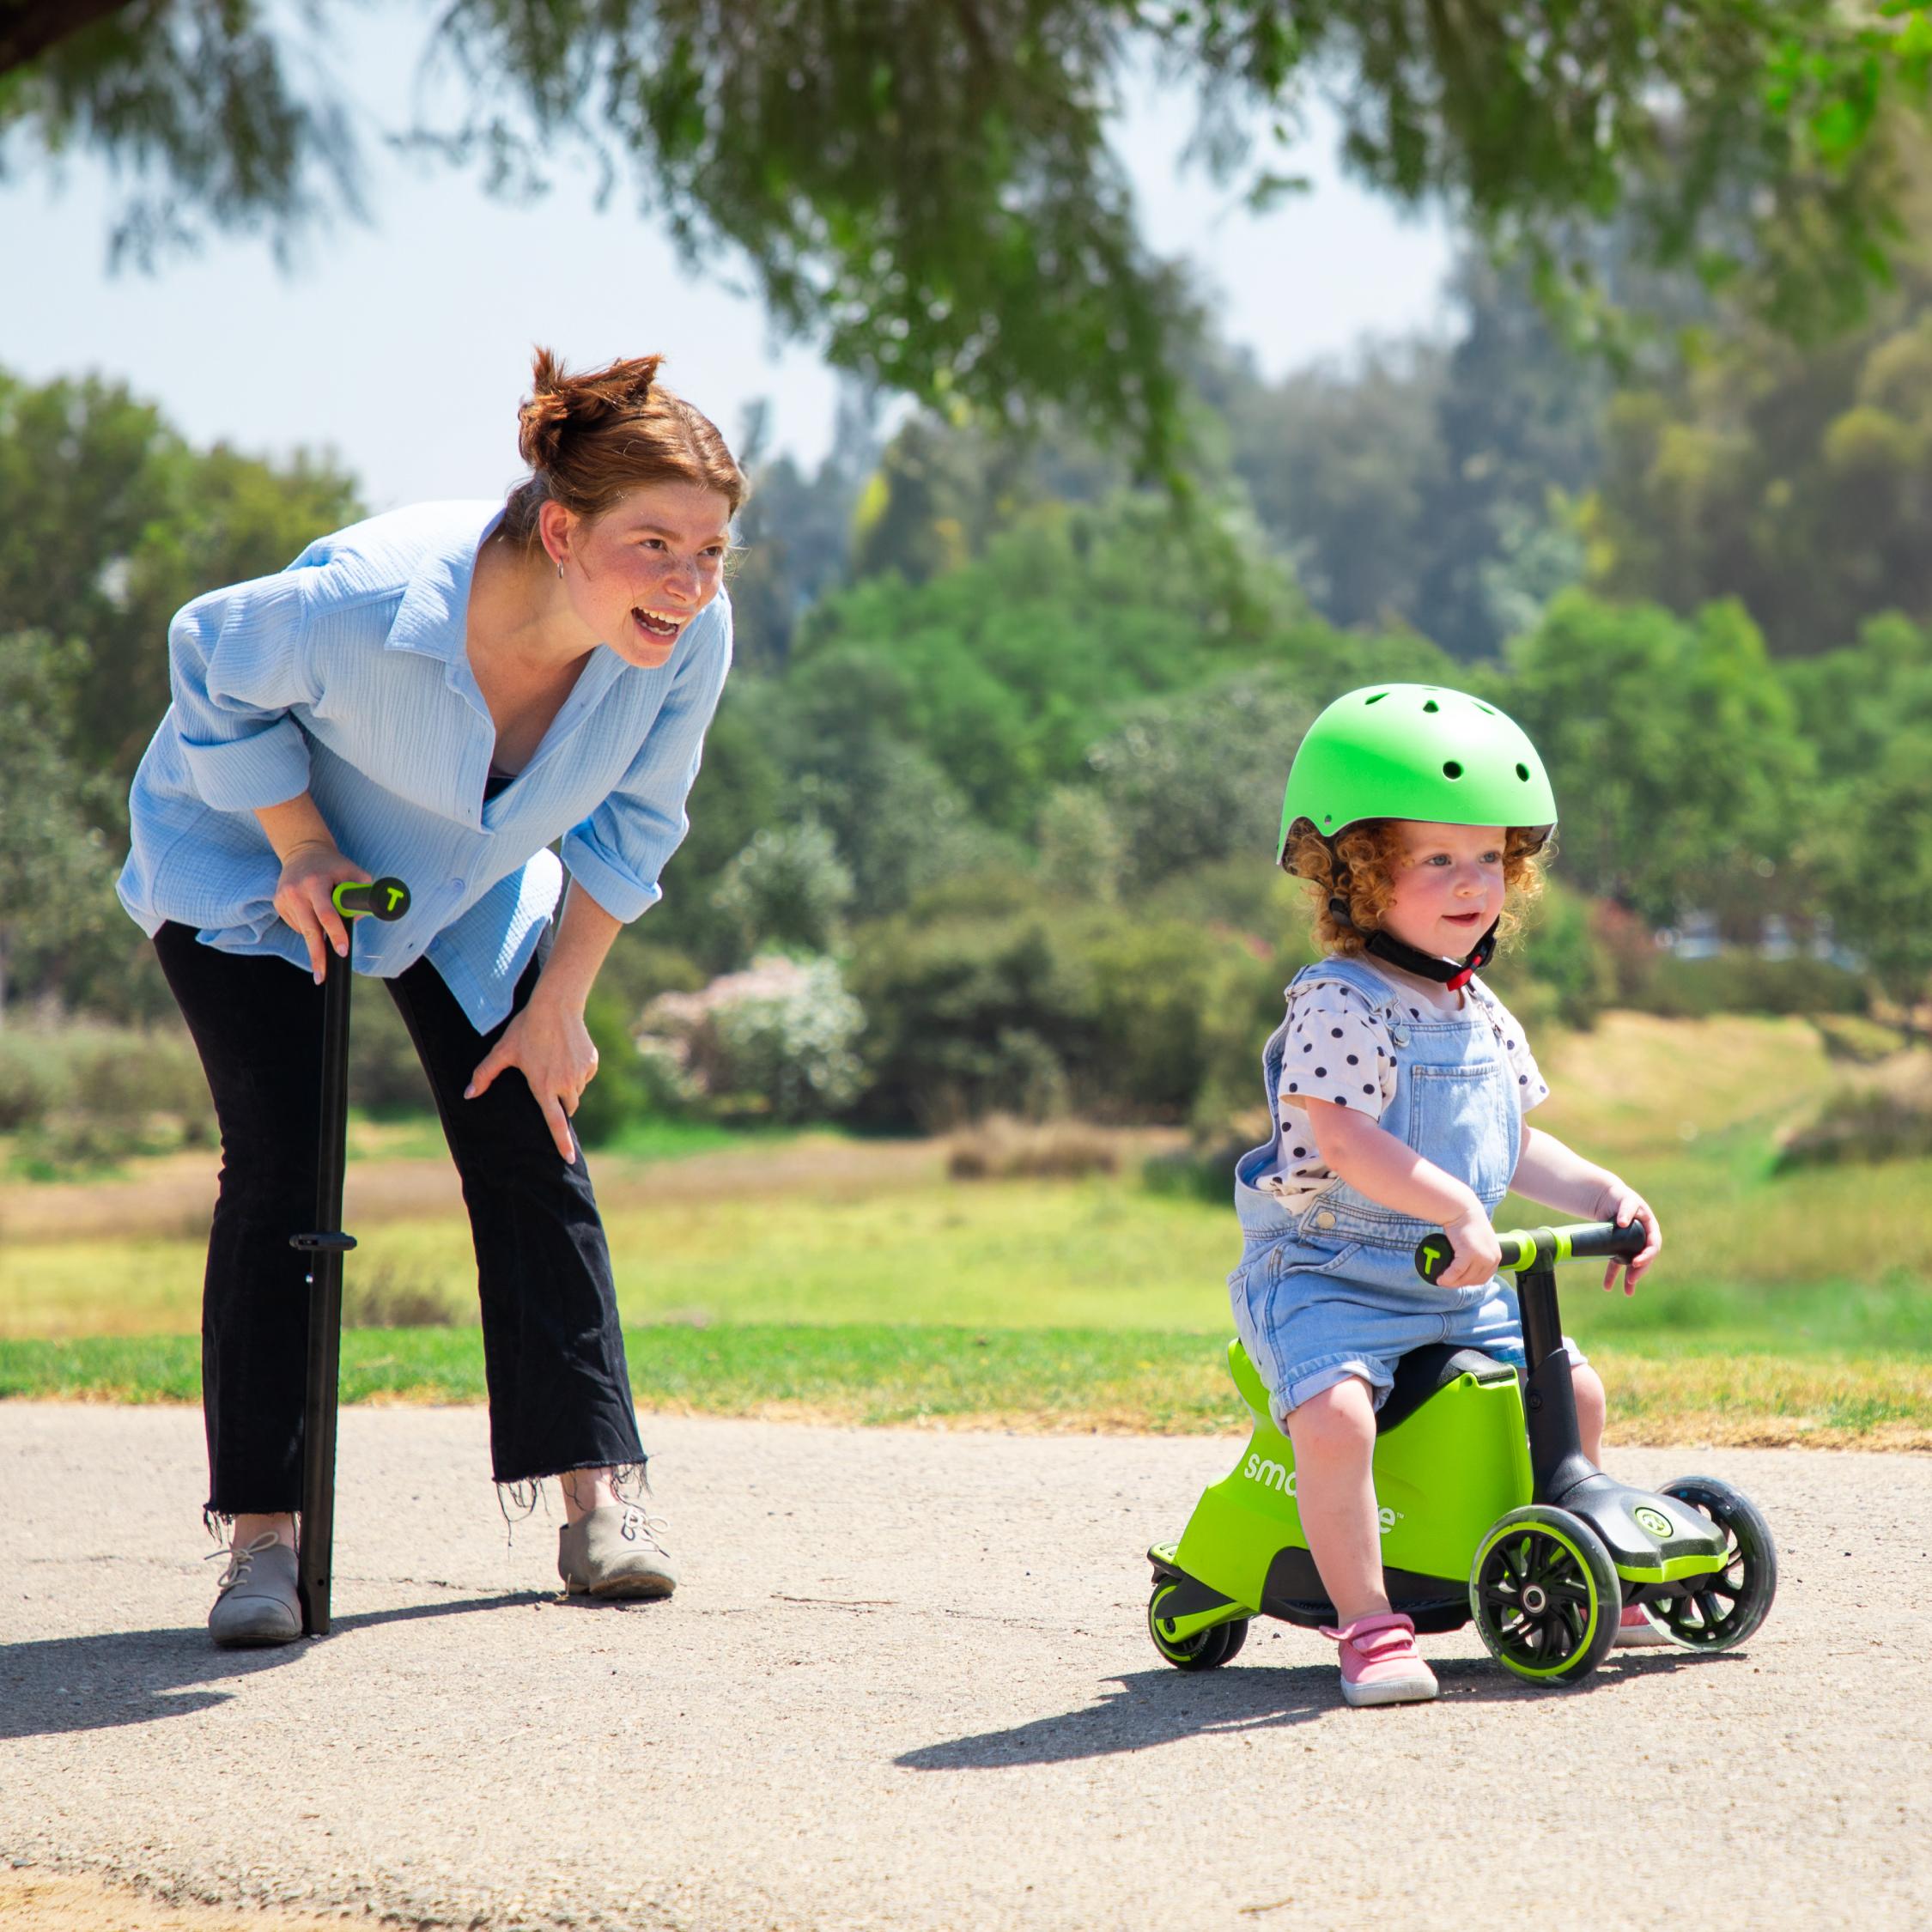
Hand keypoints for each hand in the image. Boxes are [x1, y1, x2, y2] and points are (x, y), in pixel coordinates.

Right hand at [274, 841, 372, 983]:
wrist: (303, 852)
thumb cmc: (335, 866)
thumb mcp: (354, 873)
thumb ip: (362, 895)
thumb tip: (357, 921)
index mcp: (316, 882)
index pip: (327, 913)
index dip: (336, 933)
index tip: (342, 950)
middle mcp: (296, 891)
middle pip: (309, 930)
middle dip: (318, 955)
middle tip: (323, 976)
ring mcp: (283, 898)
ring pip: (303, 930)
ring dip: (316, 936)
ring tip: (326, 926)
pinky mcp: (277, 903)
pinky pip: (297, 925)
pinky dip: (308, 925)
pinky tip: (312, 912)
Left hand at [465, 990, 598, 1160]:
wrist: (556, 1006)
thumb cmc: (526, 1029)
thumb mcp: (503, 1051)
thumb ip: (485, 1074)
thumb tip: (468, 1094)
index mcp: (544, 1087)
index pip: (555, 1122)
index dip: (562, 1143)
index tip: (568, 1159)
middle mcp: (565, 1084)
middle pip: (567, 1107)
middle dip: (560, 1104)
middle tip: (548, 1087)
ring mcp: (580, 1073)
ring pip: (576, 1091)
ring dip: (568, 1087)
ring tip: (554, 1064)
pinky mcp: (591, 1062)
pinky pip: (585, 1076)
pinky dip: (577, 1071)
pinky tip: (566, 1055)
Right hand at [1437, 1199, 1501, 1289]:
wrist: (1463, 1210)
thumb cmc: (1468, 1223)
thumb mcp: (1480, 1241)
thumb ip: (1479, 1252)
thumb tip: (1468, 1264)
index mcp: (1496, 1257)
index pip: (1483, 1278)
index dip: (1468, 1282)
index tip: (1456, 1281)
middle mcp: (1491, 1259)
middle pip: (1473, 1280)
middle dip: (1458, 1283)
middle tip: (1446, 1281)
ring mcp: (1481, 1257)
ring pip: (1465, 1277)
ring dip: (1452, 1282)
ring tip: (1441, 1280)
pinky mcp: (1469, 1254)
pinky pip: (1456, 1271)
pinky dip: (1448, 1277)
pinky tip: (1440, 1278)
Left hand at [1595, 1179, 1660, 1293]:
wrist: (1606, 1197)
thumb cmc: (1619, 1197)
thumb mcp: (1625, 1200)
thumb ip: (1626, 1209)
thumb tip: (1623, 1223)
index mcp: (1650, 1227)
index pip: (1653, 1245)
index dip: (1647, 1256)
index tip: (1636, 1263)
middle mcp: (1643, 1237)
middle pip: (1644, 1258)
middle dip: (1639, 1270)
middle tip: (1631, 1280)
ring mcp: (1631, 1244)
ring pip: (1632, 1264)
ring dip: (1630, 1278)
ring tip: (1627, 1292)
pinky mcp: (1619, 1248)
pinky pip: (1618, 1263)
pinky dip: (1613, 1275)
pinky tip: (1608, 1286)